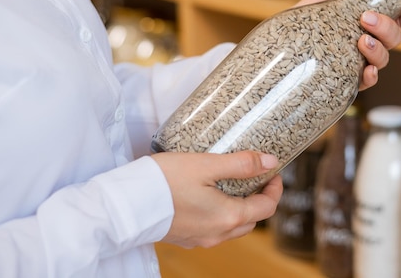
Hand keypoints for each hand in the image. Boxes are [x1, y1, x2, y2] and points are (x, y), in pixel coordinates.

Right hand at [152, 151, 281, 248]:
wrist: (126, 203)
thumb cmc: (166, 180)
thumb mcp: (207, 164)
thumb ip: (241, 164)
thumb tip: (271, 162)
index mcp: (228, 216)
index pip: (267, 208)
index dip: (274, 189)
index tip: (272, 171)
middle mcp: (218, 234)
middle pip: (252, 220)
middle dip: (259, 199)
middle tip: (254, 175)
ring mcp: (200, 239)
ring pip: (233, 227)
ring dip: (240, 208)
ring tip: (232, 183)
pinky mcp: (185, 238)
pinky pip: (213, 229)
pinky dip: (220, 214)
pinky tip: (209, 195)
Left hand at [296, 0, 400, 90]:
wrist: (276, 51)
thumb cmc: (300, 25)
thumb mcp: (319, 1)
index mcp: (367, 22)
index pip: (399, 18)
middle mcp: (367, 42)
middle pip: (395, 37)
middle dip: (389, 27)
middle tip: (368, 18)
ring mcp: (358, 61)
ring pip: (384, 58)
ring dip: (378, 49)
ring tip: (362, 40)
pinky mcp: (346, 80)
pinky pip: (366, 82)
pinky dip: (370, 76)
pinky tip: (366, 70)